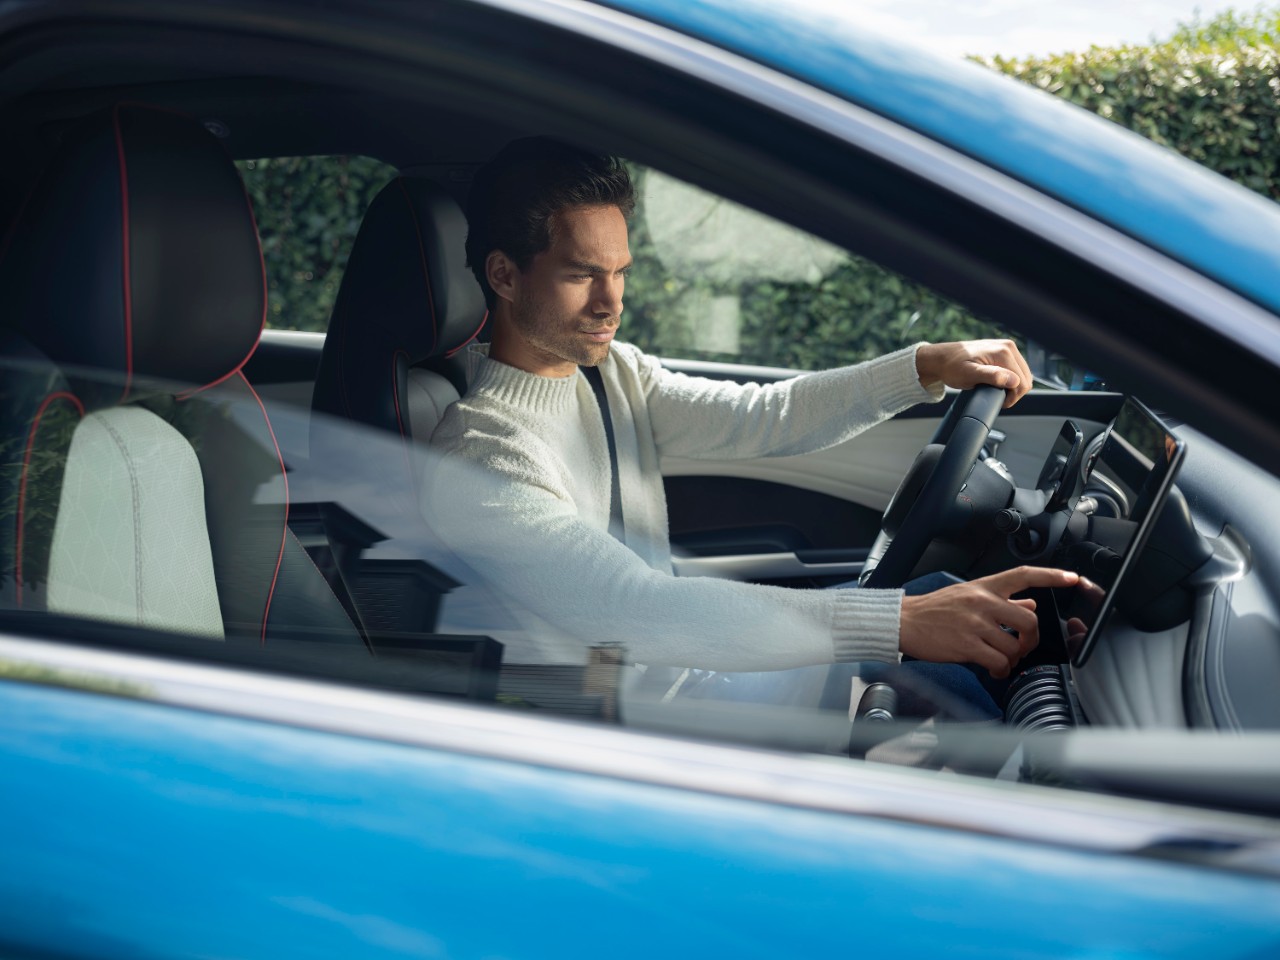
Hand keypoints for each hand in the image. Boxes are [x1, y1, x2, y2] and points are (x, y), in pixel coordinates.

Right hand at [899, 566, 1079, 677]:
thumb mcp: (968, 596)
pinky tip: (994, 670)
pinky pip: (998, 662)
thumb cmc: (934, 610)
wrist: (903, 621)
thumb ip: (1001, 599)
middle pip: (1029, 619)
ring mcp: (975, 624)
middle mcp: (982, 602)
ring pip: (1015, 645)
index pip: (1024, 575)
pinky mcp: (966, 645)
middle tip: (1022, 645)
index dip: (1052, 576)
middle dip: (1032, 637)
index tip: (1074, 579)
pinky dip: (1001, 671)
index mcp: (984, 587)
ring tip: (1002, 660)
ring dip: (1013, 658)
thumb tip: (1029, 601)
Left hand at [915, 339, 1032, 407]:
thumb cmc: (952, 367)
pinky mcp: (1003, 350)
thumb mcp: (969, 375)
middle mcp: (1008, 346)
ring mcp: (1007, 347)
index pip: (1022, 382)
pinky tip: (998, 383)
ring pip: (1023, 374)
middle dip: (1014, 392)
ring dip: (1013, 386)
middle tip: (997, 398)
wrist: (941, 358)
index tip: (998, 402)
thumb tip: (1013, 380)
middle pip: (1026, 378)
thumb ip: (992, 376)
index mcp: (1003, 352)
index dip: (1012, 397)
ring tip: (996, 391)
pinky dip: (1010, 379)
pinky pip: (1016, 369)